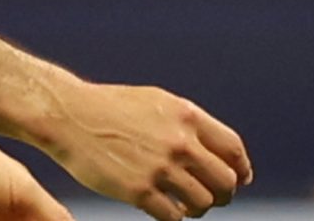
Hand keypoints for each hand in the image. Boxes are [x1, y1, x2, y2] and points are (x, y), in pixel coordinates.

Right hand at [44, 81, 252, 220]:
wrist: (72, 116)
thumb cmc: (115, 108)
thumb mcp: (160, 103)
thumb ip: (190, 124)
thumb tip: (220, 150)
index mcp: (188, 116)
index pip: (233, 148)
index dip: (241, 168)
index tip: (241, 178)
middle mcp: (180, 142)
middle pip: (225, 180)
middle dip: (226, 193)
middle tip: (218, 198)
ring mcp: (160, 168)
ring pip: (203, 202)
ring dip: (200, 208)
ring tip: (190, 206)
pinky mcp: (138, 191)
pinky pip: (173, 216)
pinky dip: (176, 216)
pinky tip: (168, 210)